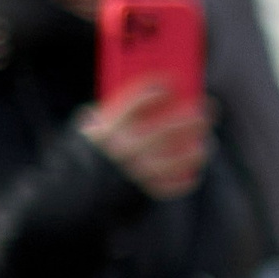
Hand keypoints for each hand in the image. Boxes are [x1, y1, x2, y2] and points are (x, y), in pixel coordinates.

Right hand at [78, 83, 211, 199]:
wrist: (70, 197)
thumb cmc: (84, 155)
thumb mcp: (87, 130)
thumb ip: (110, 114)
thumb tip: (147, 99)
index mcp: (108, 130)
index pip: (136, 102)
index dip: (156, 88)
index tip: (171, 81)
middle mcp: (124, 151)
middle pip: (166, 130)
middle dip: (191, 117)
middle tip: (208, 108)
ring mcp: (135, 174)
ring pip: (177, 160)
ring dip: (197, 149)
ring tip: (207, 141)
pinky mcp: (143, 193)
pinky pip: (174, 186)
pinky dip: (187, 178)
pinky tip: (195, 168)